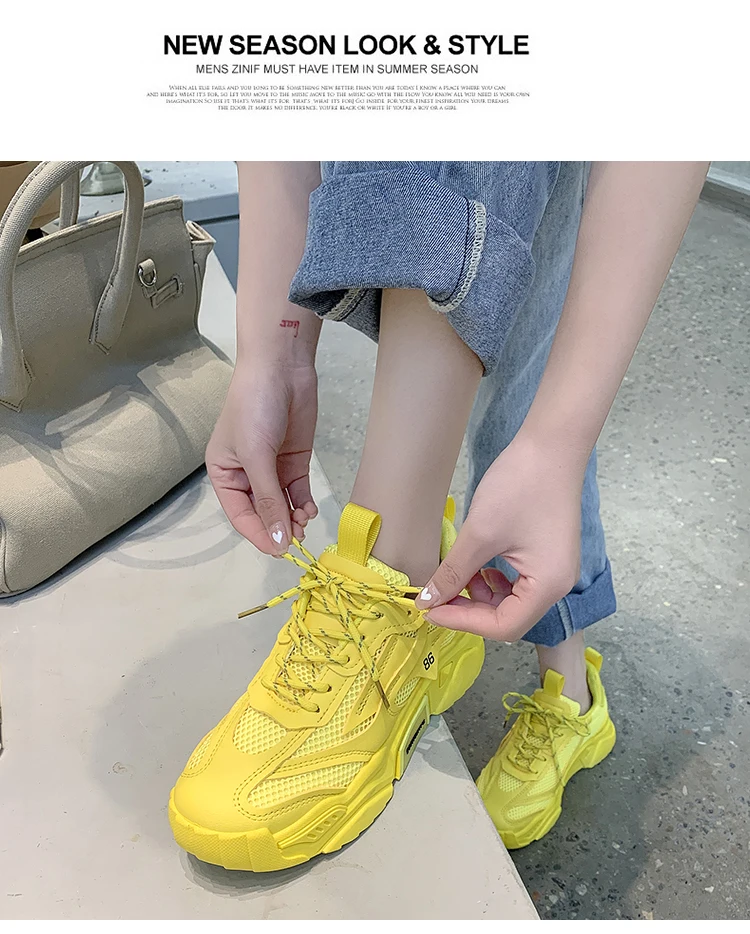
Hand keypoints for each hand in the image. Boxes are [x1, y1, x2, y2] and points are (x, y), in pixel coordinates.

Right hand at [206, 361, 318, 554]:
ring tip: (305, 523)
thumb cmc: (255, 407)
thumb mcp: (256, 456)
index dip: (258, 534)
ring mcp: (272, 468)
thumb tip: (277, 540)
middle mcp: (246, 475)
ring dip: (293, 518)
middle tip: (297, 539)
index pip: (240, 515)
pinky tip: (309, 509)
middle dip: (278, 527)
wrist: (281, 368)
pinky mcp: (294, 460)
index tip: (278, 550)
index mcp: (224, 473)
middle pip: (263, 512)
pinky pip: (298, 491)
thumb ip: (268, 500)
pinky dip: (304, 503)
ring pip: (283, 505)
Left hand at [415, 433, 584, 640]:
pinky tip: (476, 564)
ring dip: (480, 595)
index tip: (430, 610)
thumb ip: (453, 572)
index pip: (503, 626)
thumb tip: (426, 601)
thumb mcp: (479, 533)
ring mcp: (555, 570)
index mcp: (548, 586)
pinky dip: (492, 580)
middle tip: (437, 595)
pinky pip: (518, 582)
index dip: (462, 622)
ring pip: (511, 601)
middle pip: (509, 618)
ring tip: (457, 573)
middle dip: (470, 610)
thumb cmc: (520, 485)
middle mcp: (558, 585)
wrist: (551, 444)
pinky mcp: (548, 555)